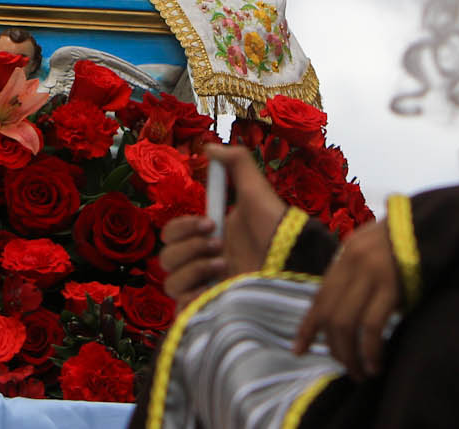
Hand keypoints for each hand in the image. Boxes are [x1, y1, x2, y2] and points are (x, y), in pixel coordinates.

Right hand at [157, 143, 288, 302]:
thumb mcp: (256, 188)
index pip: (170, 234)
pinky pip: (180, 309)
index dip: (183, 227)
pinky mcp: (212, 310)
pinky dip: (192, 297)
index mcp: (207, 237)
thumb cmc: (277, 227)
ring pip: (170, 282)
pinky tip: (217, 287)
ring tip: (224, 264)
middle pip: (165, 258)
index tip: (211, 222)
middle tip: (218, 244)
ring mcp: (206, 288)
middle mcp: (202, 263)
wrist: (293, 261)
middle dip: (189, 247)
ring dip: (193, 269)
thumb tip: (209, 147)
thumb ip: (236, 161)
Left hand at [292, 220, 399, 376]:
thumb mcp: (376, 253)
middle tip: (346, 369)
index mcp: (346, 256)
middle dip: (334, 348)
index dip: (307, 327)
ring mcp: (371, 273)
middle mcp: (352, 262)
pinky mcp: (392, 285)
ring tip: (360, 374)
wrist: (439, 226)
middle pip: (330, 315)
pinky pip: (371, 325)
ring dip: (350, 355)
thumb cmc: (410, 245)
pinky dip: (370, 350)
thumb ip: (358, 277)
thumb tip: (345, 315)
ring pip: (346, 323)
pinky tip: (376, 364)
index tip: (298, 350)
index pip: (320, 297)